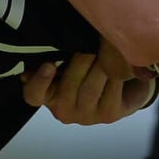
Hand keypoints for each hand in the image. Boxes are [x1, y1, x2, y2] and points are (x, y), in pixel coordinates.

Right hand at [21, 53, 158, 125]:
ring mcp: (86, 116)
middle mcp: (63, 110)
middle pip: (68, 86)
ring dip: (100, 65)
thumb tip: (53, 42)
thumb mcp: (69, 60)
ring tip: (107, 48)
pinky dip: (117, 72)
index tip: (49, 64)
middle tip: (91, 43)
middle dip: (81, 61)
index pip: (34, 94)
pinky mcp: (108, 115)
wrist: (124, 84)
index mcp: (48, 95)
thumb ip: (57, 54)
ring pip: (90, 89)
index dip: (39, 81)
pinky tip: (121, 61)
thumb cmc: (89, 68)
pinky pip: (111, 91)